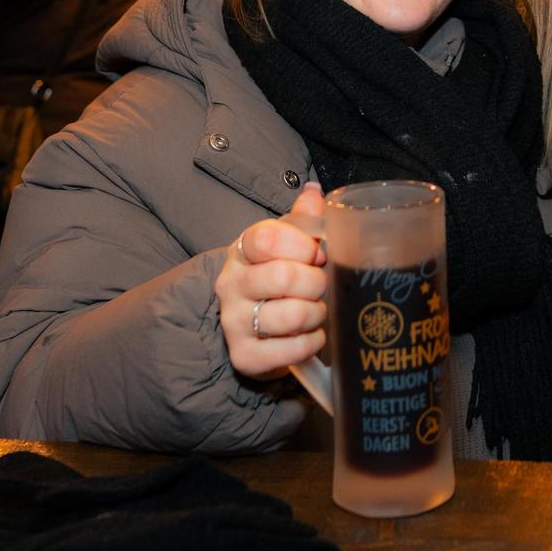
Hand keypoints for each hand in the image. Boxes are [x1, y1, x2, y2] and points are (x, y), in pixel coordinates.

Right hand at [214, 183, 328, 380]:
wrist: (251, 326)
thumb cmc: (277, 279)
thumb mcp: (287, 246)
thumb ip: (303, 220)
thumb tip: (315, 193)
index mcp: (242, 250)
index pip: (268, 237)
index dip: (303, 245)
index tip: (317, 255)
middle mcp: (231, 285)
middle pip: (284, 276)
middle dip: (316, 282)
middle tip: (321, 287)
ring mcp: (234, 322)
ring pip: (291, 315)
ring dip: (316, 314)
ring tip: (316, 312)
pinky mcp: (244, 357)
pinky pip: (292, 350)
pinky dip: (312, 342)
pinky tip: (310, 335)